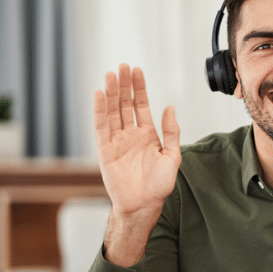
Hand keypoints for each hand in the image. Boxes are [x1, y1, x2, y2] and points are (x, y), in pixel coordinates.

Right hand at [94, 64, 180, 217]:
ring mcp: (117, 141)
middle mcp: (131, 135)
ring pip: (113, 112)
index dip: (139, 88)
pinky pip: (101, 127)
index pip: (141, 105)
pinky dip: (100, 111)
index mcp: (147, 135)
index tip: (137, 70)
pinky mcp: (105, 150)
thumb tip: (170, 107)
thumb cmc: (159, 186)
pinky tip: (100, 95)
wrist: (143, 205)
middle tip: (122, 66)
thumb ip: (171, 132)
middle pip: (125, 104)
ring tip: (111, 74)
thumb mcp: (172, 156)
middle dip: (124, 85)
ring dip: (112, 93)